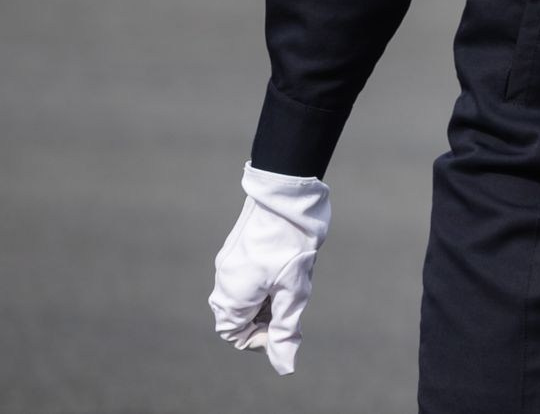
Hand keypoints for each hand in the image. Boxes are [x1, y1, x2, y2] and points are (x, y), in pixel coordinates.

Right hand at [208, 165, 328, 374]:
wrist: (288, 193)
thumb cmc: (291, 242)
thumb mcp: (294, 290)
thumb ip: (287, 329)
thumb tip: (285, 367)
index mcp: (231, 295)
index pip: (235, 334)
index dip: (261, 337)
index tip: (286, 323)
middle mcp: (224, 280)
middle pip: (240, 315)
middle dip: (267, 315)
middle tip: (293, 297)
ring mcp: (230, 262)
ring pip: (247, 294)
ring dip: (269, 296)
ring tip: (293, 277)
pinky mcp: (239, 248)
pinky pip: (249, 275)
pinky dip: (268, 280)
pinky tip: (289, 264)